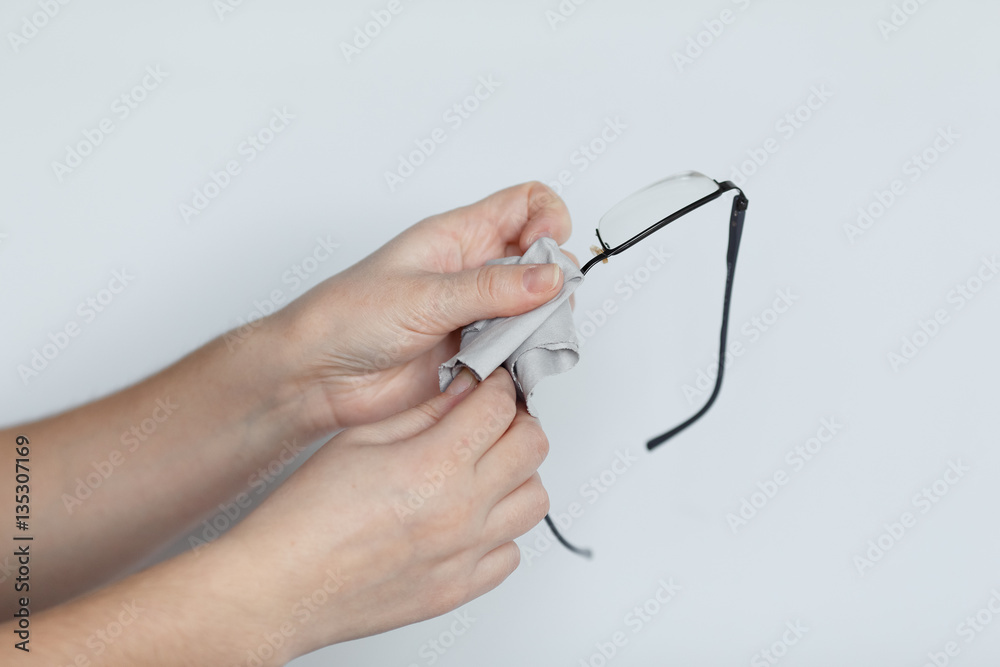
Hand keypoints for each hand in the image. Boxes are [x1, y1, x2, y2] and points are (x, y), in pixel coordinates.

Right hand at [221, 368, 548, 661]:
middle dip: (518, 422)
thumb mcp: (361, 439)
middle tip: (493, 420)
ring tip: (486, 469)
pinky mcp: (459, 589)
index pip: (501, 407)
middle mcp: (460, 510)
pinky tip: (473, 519)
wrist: (283, 586)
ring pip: (535, 500)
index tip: (490, 386)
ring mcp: (465, 553)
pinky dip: (501, 531)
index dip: (499, 387)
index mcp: (434, 464)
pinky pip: (511, 553)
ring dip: (517, 476)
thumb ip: (424, 414)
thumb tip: (464, 395)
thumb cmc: (306, 517)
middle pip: (533, 447)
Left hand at [271, 181, 574, 432]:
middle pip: (541, 260)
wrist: (318, 376)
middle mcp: (472, 272)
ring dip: (540, 325)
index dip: (549, 217)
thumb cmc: (348, 317)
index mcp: (457, 236)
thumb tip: (550, 276)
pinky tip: (507, 366)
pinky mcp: (475, 354)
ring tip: (518, 341)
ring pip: (535, 309)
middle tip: (538, 305)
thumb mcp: (423, 295)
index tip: (550, 247)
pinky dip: (524, 358)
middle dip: (552, 280)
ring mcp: (476, 314)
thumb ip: (490, 289)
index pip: (525, 204)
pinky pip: (519, 350)